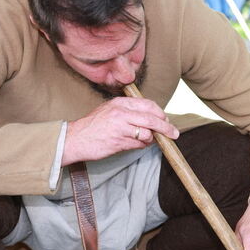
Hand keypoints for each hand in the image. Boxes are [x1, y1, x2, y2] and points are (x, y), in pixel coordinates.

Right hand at [62, 96, 179, 166]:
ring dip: (151, 139)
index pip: (149, 105)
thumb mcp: (110, 111)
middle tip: (174, 134)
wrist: (75, 139)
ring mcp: (121, 128)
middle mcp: (121, 113)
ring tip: (146, 140)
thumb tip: (151, 120)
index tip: (166, 120)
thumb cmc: (93, 126)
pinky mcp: (119, 142)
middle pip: (153, 119)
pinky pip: (139, 144)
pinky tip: (137, 145)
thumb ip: (130, 113)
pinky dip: (142, 145)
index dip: (160, 114)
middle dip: (166, 127)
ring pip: (148, 133)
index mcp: (120, 103)